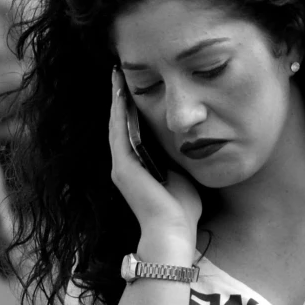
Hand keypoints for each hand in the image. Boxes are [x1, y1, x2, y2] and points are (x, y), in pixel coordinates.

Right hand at [109, 68, 201, 238]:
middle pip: (120, 125)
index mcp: (139, 168)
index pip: (132, 132)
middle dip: (120, 99)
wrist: (174, 230)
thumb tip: (189, 143)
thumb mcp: (182, 176)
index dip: (131, 110)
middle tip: (119, 74)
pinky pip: (119, 133)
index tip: (134, 87)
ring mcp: (121, 166)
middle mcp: (125, 166)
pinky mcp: (123, 167)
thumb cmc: (182, 210)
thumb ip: (177, 161)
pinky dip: (118, 113)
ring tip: (117, 76)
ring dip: (116, 100)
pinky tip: (120, 93)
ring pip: (116, 125)